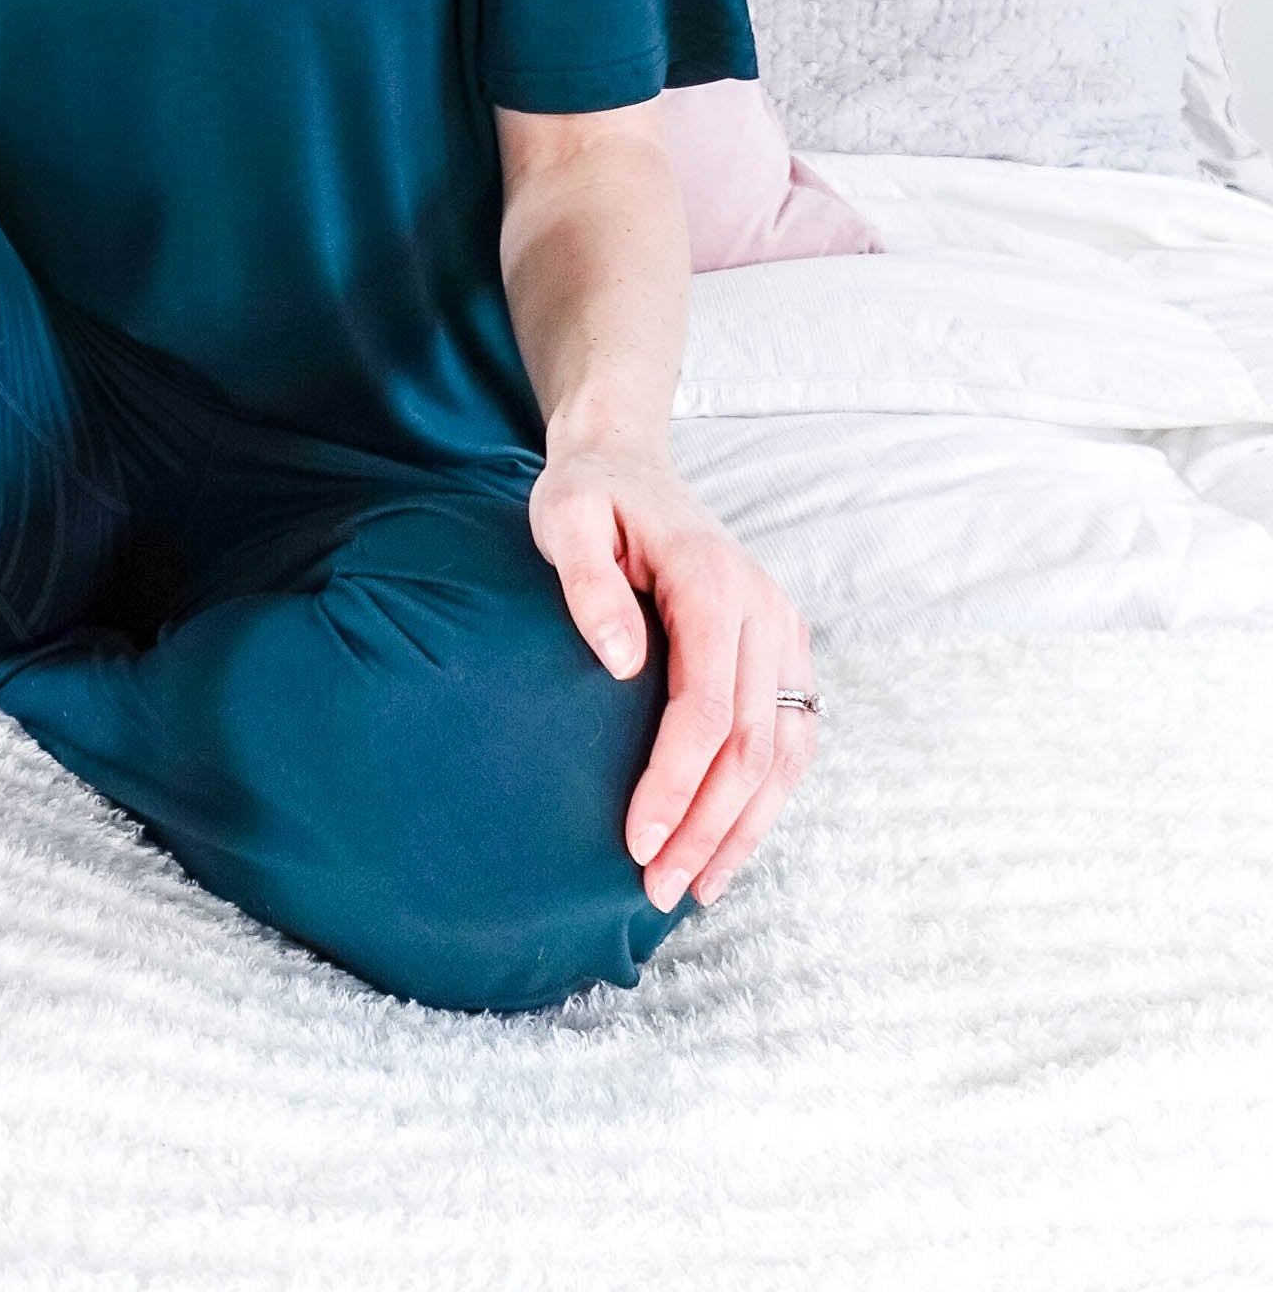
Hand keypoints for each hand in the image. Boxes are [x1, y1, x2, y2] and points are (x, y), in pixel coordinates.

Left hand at [525, 438, 817, 913]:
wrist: (627, 463)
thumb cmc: (586, 495)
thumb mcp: (564, 518)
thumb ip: (587, 583)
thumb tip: (619, 664)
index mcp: (713, 582)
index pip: (707, 708)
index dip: (675, 783)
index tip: (637, 839)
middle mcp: (764, 610)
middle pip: (750, 745)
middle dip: (708, 827)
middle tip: (658, 890)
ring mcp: (782, 631)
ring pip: (782, 753)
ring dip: (743, 829)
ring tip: (696, 890)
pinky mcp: (780, 651)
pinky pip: (788, 738)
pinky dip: (764, 801)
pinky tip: (728, 845)